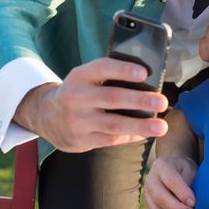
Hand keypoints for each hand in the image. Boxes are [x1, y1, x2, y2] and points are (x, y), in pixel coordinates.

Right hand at [13, 58, 168, 151]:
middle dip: (140, 100)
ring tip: (161, 127)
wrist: (45, 115)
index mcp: (80, 76)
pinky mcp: (80, 140)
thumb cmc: (79, 91)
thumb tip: (148, 81)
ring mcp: (77, 121)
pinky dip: (130, 136)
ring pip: (114, 125)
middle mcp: (76, 97)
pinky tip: (145, 133)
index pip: (102, 68)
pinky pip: (110, 140)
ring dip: (141, 126)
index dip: (123, 70)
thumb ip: (109, 75)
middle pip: (112, 98)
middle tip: (163, 101)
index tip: (144, 73)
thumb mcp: (86, 77)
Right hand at [144, 156, 197, 208]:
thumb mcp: (190, 169)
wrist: (175, 169)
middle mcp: (150, 180)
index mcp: (161, 166)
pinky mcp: (148, 208)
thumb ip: (188, 183)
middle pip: (160, 199)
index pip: (170, 181)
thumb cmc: (185, 169)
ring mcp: (147, 195)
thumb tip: (189, 203)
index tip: (193, 202)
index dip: (182, 193)